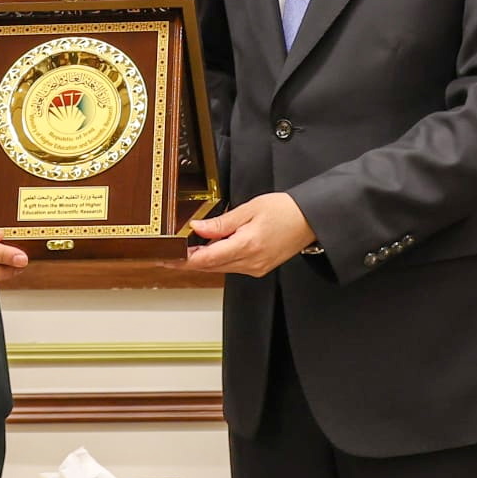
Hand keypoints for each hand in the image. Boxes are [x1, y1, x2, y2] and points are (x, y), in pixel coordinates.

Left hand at [181, 193, 315, 276]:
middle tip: (168, 255)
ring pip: (219, 268)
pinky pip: (231, 267)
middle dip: (188, 261)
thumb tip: (197, 229)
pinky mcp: (259, 268)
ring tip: (185, 249)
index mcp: (246, 246)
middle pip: (209, 267)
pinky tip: (211, 249)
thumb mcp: (249, 209)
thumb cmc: (284, 210)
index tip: (166, 258)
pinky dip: (218, 259)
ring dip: (202, 260)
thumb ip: (221, 222)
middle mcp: (250, 262)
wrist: (310, 219)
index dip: (183, 260)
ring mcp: (255, 268)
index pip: (206, 259)